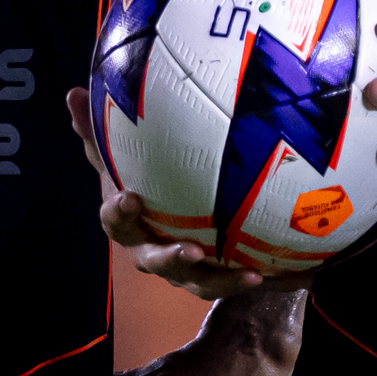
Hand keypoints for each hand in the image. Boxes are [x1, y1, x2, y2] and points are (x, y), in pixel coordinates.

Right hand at [67, 85, 299, 300]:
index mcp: (130, 224)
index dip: (119, 212)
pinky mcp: (219, 279)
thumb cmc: (144, 186)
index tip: (130, 198)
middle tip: (193, 251)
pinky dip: (270, 281)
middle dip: (174, 259)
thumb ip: (100, 133)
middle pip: (159, 263)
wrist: (174, 224)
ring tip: (251, 276)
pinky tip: (302, 278)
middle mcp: (155, 253)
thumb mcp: (122, 159)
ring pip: (203, 283)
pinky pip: (243, 282)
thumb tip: (74, 92)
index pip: (116, 220)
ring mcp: (188, 272)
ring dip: (225, 281)